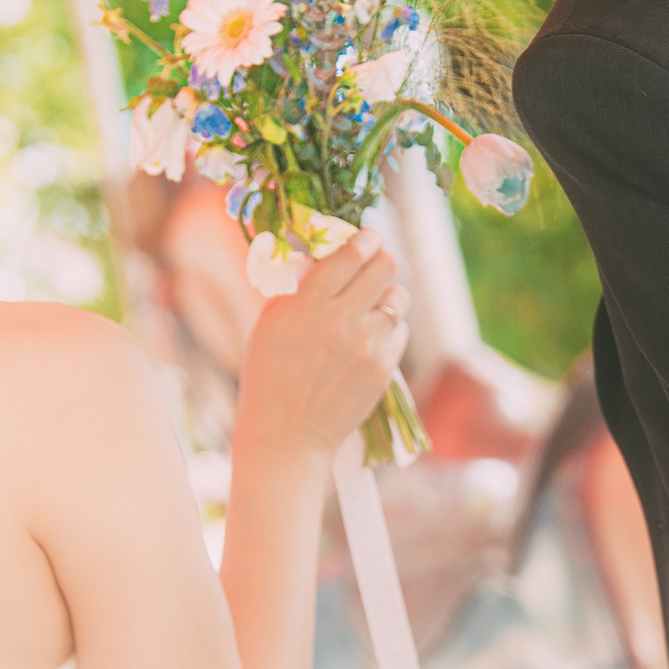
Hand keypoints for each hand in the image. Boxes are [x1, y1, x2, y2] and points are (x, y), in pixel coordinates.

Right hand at [234, 232, 408, 463]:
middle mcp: (341, 320)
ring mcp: (366, 344)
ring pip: (398, 296)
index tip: (369, 235)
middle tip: (375, 263)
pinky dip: (388, 329)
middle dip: (381, 259)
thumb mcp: (270, 322)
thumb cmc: (269, 373)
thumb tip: (319, 252)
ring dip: (387, 295)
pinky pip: (398, 330)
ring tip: (371, 305)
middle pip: (385, 266)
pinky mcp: (384, 367)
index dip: (365, 238)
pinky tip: (369, 339)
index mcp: (307, 303)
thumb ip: (296, 284)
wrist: (287, 432)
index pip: (350, 254)